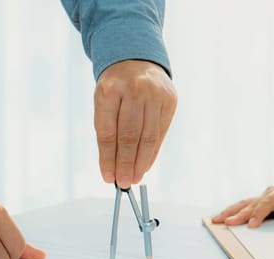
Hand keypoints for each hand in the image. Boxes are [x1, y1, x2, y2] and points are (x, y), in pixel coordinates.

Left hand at [94, 60, 176, 188]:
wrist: (136, 59)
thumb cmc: (116, 87)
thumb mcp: (103, 101)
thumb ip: (107, 130)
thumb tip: (112, 167)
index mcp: (110, 89)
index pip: (108, 132)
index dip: (107, 158)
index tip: (107, 177)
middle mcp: (134, 90)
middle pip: (129, 136)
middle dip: (125, 164)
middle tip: (123, 183)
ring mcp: (155, 94)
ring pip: (148, 136)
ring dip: (141, 162)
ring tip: (134, 178)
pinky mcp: (170, 100)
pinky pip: (160, 132)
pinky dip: (153, 151)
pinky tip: (146, 164)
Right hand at [211, 184, 273, 227]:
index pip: (268, 204)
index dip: (259, 214)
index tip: (252, 225)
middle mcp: (271, 192)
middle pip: (252, 204)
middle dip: (238, 214)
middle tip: (225, 223)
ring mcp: (264, 197)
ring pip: (244, 204)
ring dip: (230, 212)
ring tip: (215, 220)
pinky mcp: (262, 203)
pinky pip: (245, 207)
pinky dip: (233, 212)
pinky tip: (222, 218)